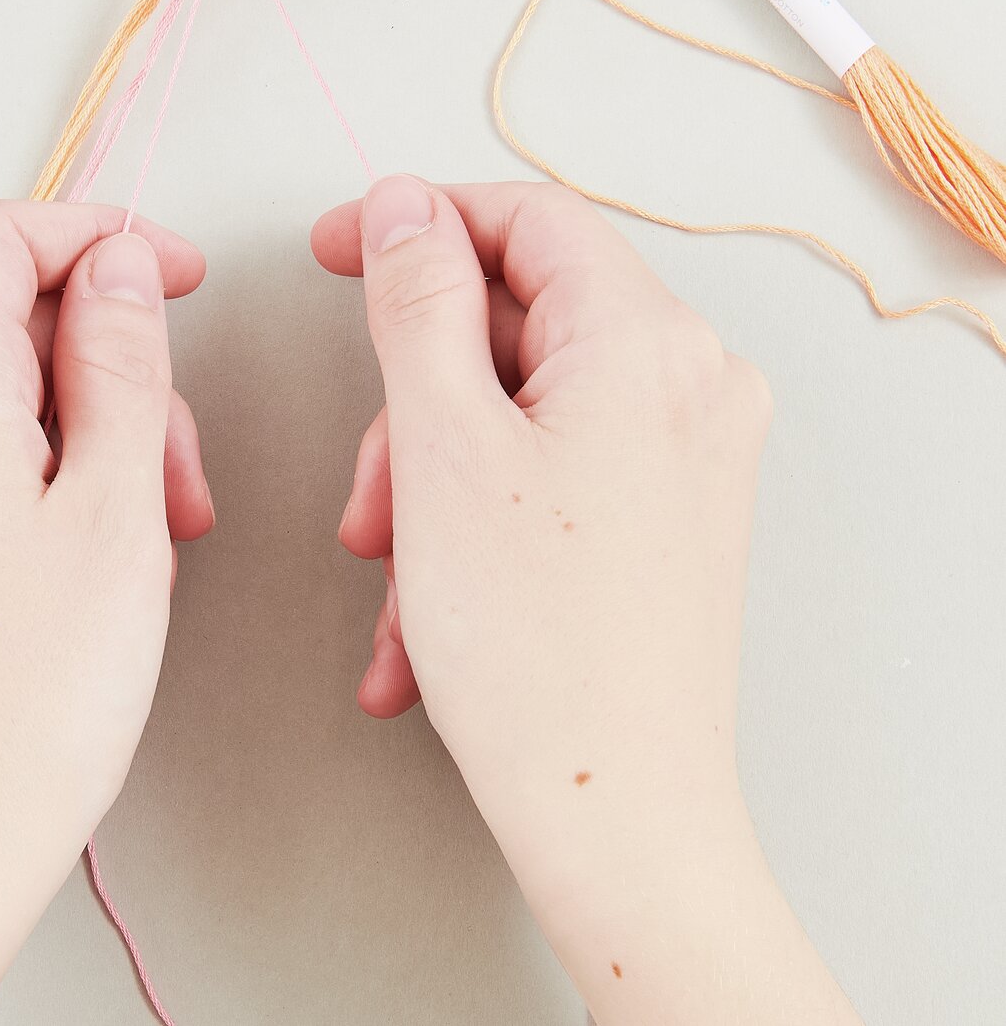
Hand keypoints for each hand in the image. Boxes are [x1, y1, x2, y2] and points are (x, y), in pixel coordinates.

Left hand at [0, 201, 212, 1025]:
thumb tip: (119, 267)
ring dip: (87, 425)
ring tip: (146, 526)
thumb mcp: (119, 513)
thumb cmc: (24, 710)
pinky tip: (88, 545)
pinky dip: (41, 466)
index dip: (94, 235)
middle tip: (175, 460)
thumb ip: (124, 364)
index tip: (171, 272)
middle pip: (2, 316)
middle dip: (109, 362)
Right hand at [313, 176, 859, 1025]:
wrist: (619, 820)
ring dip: (431, 479)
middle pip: (515, 324)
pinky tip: (424, 613)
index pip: (526, 218)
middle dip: (414, 402)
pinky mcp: (670, 514)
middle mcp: (690, 385)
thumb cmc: (538, 648)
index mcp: (648, 343)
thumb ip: (415, 300)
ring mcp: (688, 454)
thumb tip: (403, 206)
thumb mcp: (441, 444)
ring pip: (519, 409)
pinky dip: (474, 520)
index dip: (418, 222)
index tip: (335, 249)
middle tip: (368, 491)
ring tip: (394, 574)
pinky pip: (550, 471)